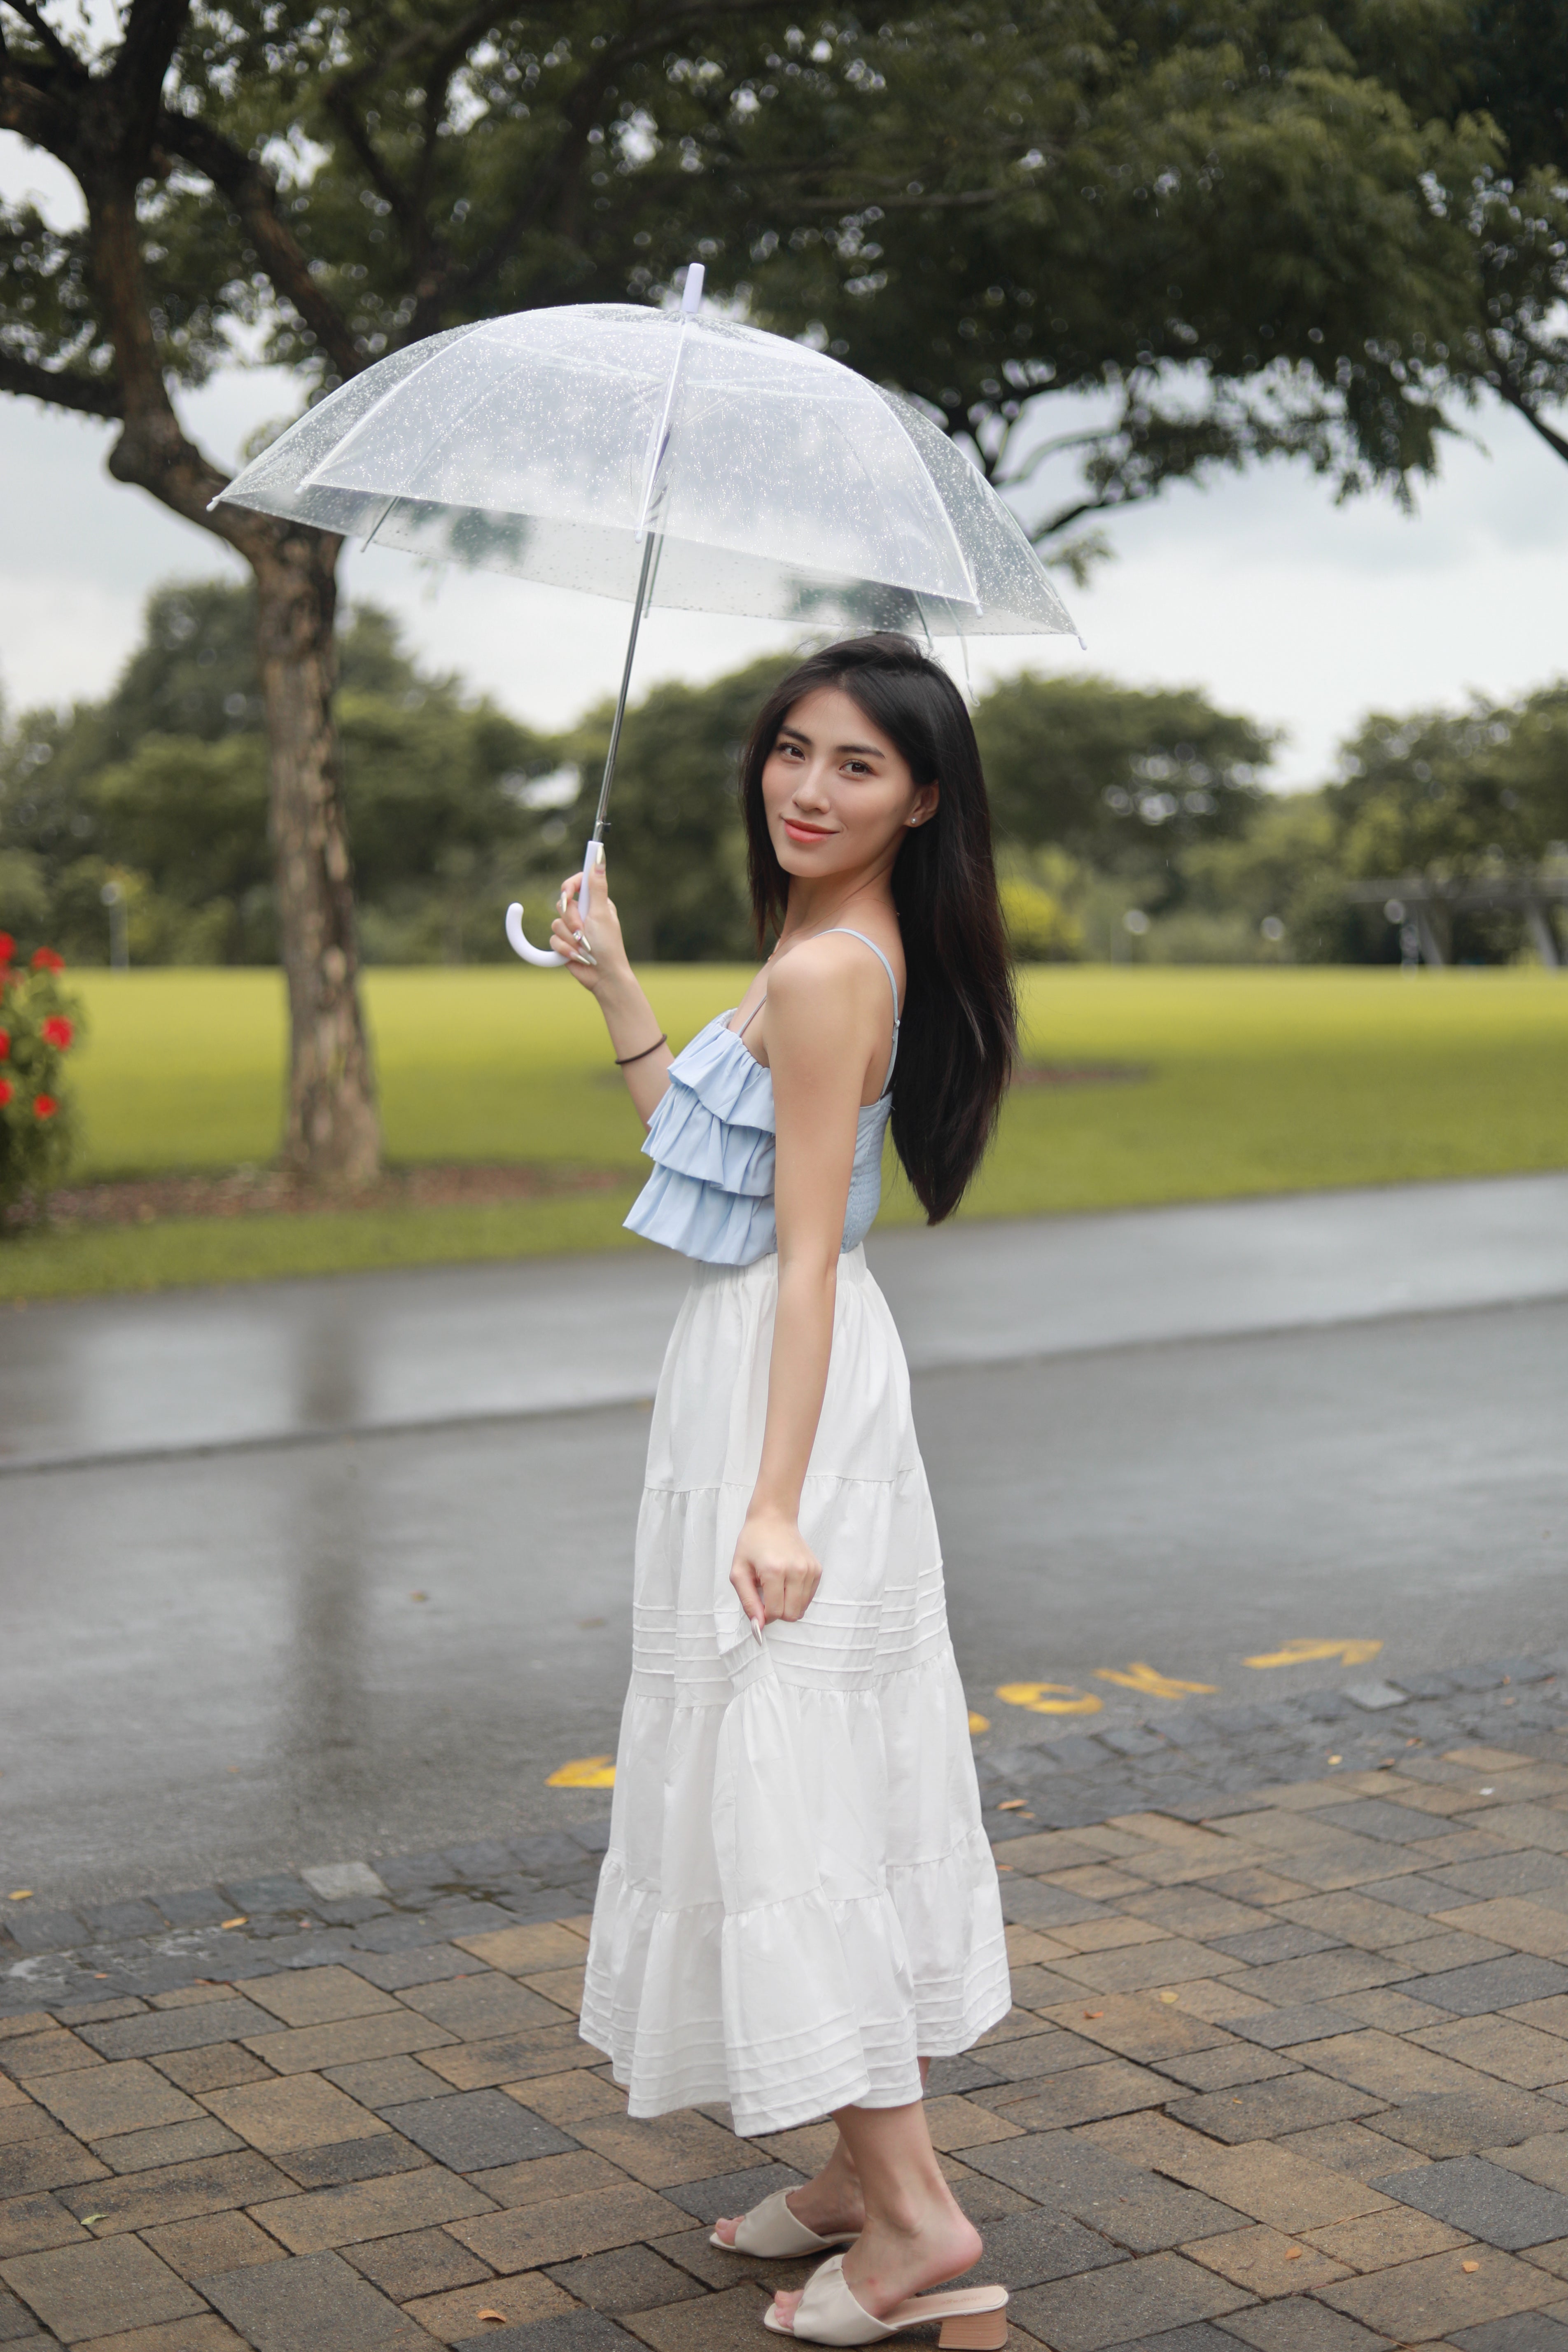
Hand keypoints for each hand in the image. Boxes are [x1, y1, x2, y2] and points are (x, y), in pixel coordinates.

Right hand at [548, 853, 630, 991]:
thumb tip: (599, 854)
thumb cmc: (608, 945)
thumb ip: (597, 885)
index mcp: (595, 902)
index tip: (568, 894)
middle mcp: (583, 913)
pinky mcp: (564, 943)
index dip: (568, 887)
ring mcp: (573, 929)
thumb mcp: (602, 912)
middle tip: (585, 932)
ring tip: (584, 948)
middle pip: (562, 904)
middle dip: (572, 921)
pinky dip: (564, 950)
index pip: (576, 883)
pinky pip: (552, 939)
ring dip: (570, 939)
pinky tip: (576, 957)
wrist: (603, 976)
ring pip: (555, 924)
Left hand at [731, 1507, 821, 1631]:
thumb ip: (748, 1601)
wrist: (774, 1518)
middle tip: (767, 1595)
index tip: (758, 1602)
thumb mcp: (739, 1571)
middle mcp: (796, 1571)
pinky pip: (809, 1598)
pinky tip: (787, 1581)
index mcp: (774, 1571)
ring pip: (802, 1609)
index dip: (764, 1615)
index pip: (775, 1612)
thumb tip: (759, 1626)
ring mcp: (810, 1570)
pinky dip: (797, 1597)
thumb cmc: (752, 1543)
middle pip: (791, 1615)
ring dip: (788, 1605)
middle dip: (777, 1612)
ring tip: (777, 1586)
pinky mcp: (817, 1570)